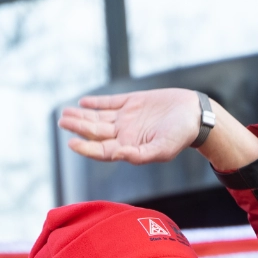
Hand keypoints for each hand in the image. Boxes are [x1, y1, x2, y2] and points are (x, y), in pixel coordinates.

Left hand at [59, 90, 257, 171]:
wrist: (195, 113)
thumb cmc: (182, 135)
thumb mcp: (162, 149)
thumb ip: (140, 155)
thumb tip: (118, 154)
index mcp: (129, 148)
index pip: (101, 151)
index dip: (85, 148)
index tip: (71, 143)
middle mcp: (124, 134)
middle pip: (95, 132)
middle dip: (78, 127)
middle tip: (62, 121)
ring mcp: (127, 118)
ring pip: (98, 118)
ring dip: (82, 115)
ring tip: (65, 112)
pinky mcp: (133, 102)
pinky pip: (110, 103)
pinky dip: (96, 102)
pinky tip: (83, 102)